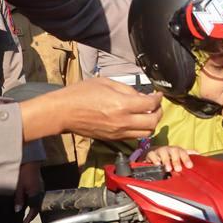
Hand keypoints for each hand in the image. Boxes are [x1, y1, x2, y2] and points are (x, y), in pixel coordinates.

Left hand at [15, 162, 43, 222]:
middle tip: (26, 219)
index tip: (25, 222)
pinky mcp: (40, 186)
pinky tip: (28, 201)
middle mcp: (40, 192)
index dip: (30, 217)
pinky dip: (33, 201)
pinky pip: (38, 196)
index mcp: (36, 194)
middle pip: (37, 206)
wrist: (31, 163)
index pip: (34, 209)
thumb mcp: (19, 188)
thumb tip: (18, 210)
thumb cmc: (24, 174)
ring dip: (32, 207)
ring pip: (37, 202)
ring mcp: (41, 188)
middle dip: (32, 213)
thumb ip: (19, 200)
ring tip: (26, 211)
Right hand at [20, 78, 161, 141]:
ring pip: (146, 133)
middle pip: (153, 122)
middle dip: (159, 112)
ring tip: (148, 114)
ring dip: (151, 123)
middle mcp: (123, 121)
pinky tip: (135, 120)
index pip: (150, 104)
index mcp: (122, 105)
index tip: (158, 94)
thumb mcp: (106, 83)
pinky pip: (133, 136)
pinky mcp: (112, 139)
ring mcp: (118, 132)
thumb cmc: (80, 94)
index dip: (158, 98)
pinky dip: (140, 129)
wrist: (63, 112)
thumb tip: (141, 96)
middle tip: (157, 105)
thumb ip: (127, 90)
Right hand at [146, 146, 196, 171]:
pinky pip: (152, 156)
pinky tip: (157, 165)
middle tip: (178, 169)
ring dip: (166, 161)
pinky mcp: (150, 154)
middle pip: (174, 152)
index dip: (187, 159)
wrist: (155, 152)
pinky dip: (154, 160)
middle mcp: (169, 149)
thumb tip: (199, 154)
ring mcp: (160, 151)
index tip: (190, 166)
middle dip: (176, 160)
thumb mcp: (179, 154)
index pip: (183, 153)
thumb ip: (188, 154)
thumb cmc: (170, 154)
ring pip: (163, 153)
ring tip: (168, 169)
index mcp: (177, 150)